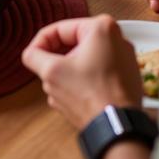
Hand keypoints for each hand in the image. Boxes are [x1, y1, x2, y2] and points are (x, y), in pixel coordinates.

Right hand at [22, 15, 143, 129]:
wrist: (117, 130)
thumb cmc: (88, 95)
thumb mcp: (51, 72)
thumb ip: (33, 56)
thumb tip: (30, 54)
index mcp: (101, 28)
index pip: (59, 30)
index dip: (40, 44)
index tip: (31, 58)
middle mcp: (118, 39)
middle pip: (72, 46)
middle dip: (56, 63)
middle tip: (47, 78)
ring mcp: (126, 61)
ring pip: (83, 62)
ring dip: (68, 75)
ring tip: (61, 94)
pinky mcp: (128, 79)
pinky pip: (97, 74)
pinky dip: (84, 83)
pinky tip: (75, 100)